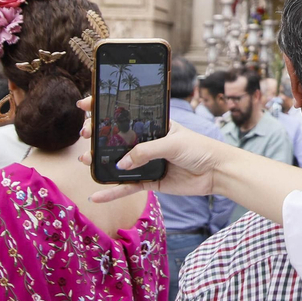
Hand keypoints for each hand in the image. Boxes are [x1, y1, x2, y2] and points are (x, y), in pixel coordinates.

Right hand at [77, 115, 232, 202]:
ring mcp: (146, 162)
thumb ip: (146, 151)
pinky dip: (112, 192)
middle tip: (85, 134)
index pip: (125, 113)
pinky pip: (126, 187)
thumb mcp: (173, 143)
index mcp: (153, 125)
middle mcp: (146, 142)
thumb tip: (122, 164)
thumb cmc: (200, 149)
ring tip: (85, 160)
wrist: (217, 172)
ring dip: (99, 162)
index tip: (86, 105)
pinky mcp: (150, 181)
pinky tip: (97, 195)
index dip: (104, 108)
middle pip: (116, 138)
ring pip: (117, 162)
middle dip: (97, 135)